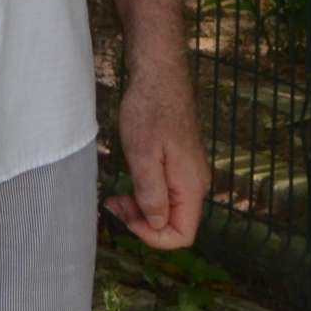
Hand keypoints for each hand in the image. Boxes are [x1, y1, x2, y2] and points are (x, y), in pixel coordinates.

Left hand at [106, 64, 208, 249]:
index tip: (127, 216)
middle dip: (142, 222)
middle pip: (174, 224)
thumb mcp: (143, 155)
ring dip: (141, 208)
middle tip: (115, 202)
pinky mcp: (179, 163)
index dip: (153, 237)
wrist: (159, 74)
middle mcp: (196, 183)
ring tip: (116, 193)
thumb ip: (151, 194)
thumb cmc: (150, 110)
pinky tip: (129, 178)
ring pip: (168, 209)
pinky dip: (144, 193)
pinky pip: (166, 192)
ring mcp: (189, 172)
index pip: (183, 236)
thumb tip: (157, 225)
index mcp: (192, 186)